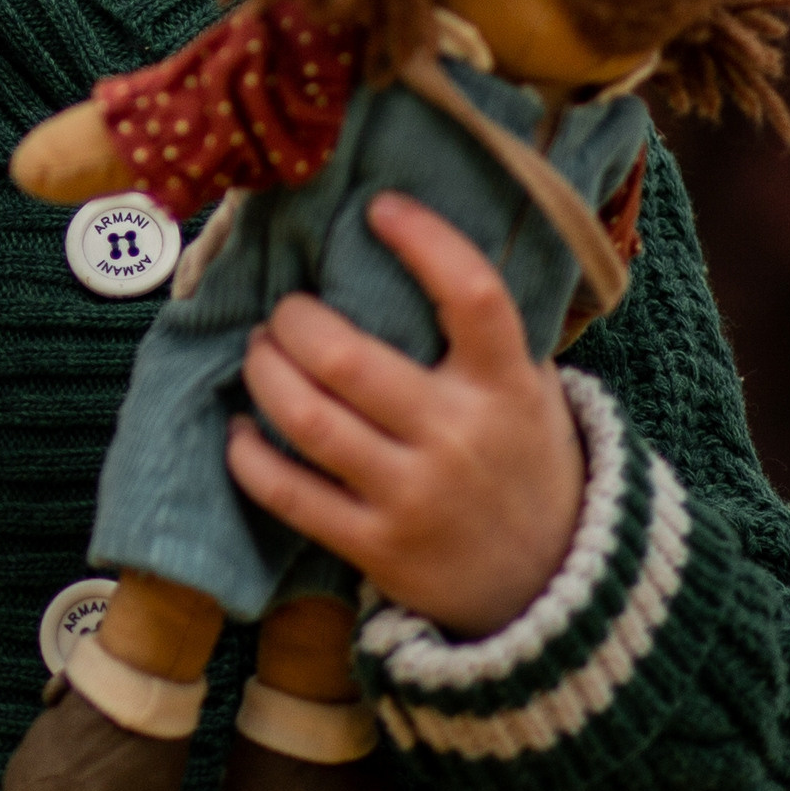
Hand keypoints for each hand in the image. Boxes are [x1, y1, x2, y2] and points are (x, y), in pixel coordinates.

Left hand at [225, 192, 585, 639]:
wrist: (549, 583)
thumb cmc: (524, 458)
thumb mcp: (532, 389)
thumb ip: (488, 333)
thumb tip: (417, 242)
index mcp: (507, 385)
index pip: (472, 297)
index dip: (425, 242)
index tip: (378, 207)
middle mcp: (459, 437)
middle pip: (348, 360)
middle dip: (295, 321)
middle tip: (284, 310)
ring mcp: (415, 496)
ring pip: (307, 420)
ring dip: (264, 373)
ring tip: (259, 351)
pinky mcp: (377, 548)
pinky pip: (290, 494)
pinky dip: (249, 455)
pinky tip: (240, 430)